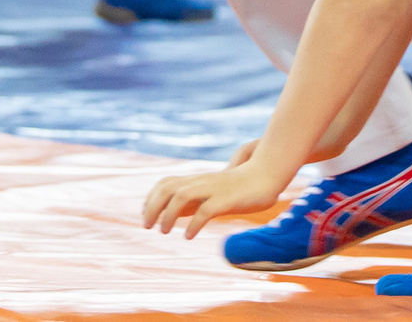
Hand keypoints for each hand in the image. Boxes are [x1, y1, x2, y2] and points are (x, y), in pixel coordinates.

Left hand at [141, 152, 287, 237]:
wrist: (266, 175)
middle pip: (167, 188)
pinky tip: (189, 235)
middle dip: (153, 206)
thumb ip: (193, 201)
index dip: (151, 198)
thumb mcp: (212, 192)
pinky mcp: (227, 199)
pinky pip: (205, 210)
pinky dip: (193, 223)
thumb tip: (171, 214)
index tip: (146, 214)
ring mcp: (213, 189)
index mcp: (197, 180)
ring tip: (165, 231)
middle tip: (148, 226)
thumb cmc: (239, 187)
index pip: (165, 183)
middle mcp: (201, 182)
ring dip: (168, 215)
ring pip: (181, 196)